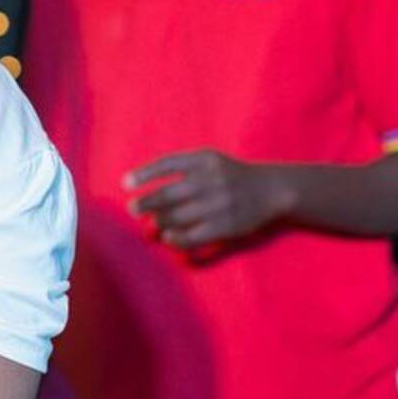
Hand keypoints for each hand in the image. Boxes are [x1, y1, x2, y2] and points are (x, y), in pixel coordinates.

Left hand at [127, 149, 291, 248]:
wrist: (272, 190)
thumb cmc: (230, 175)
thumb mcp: (210, 161)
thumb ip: (182, 169)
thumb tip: (145, 190)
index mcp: (204, 159)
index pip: (167, 164)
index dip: (144, 174)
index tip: (125, 183)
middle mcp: (211, 180)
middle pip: (167, 194)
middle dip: (145, 203)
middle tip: (133, 209)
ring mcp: (219, 204)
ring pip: (176, 218)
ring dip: (158, 223)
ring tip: (153, 225)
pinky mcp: (226, 226)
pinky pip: (192, 236)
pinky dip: (176, 239)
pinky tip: (169, 237)